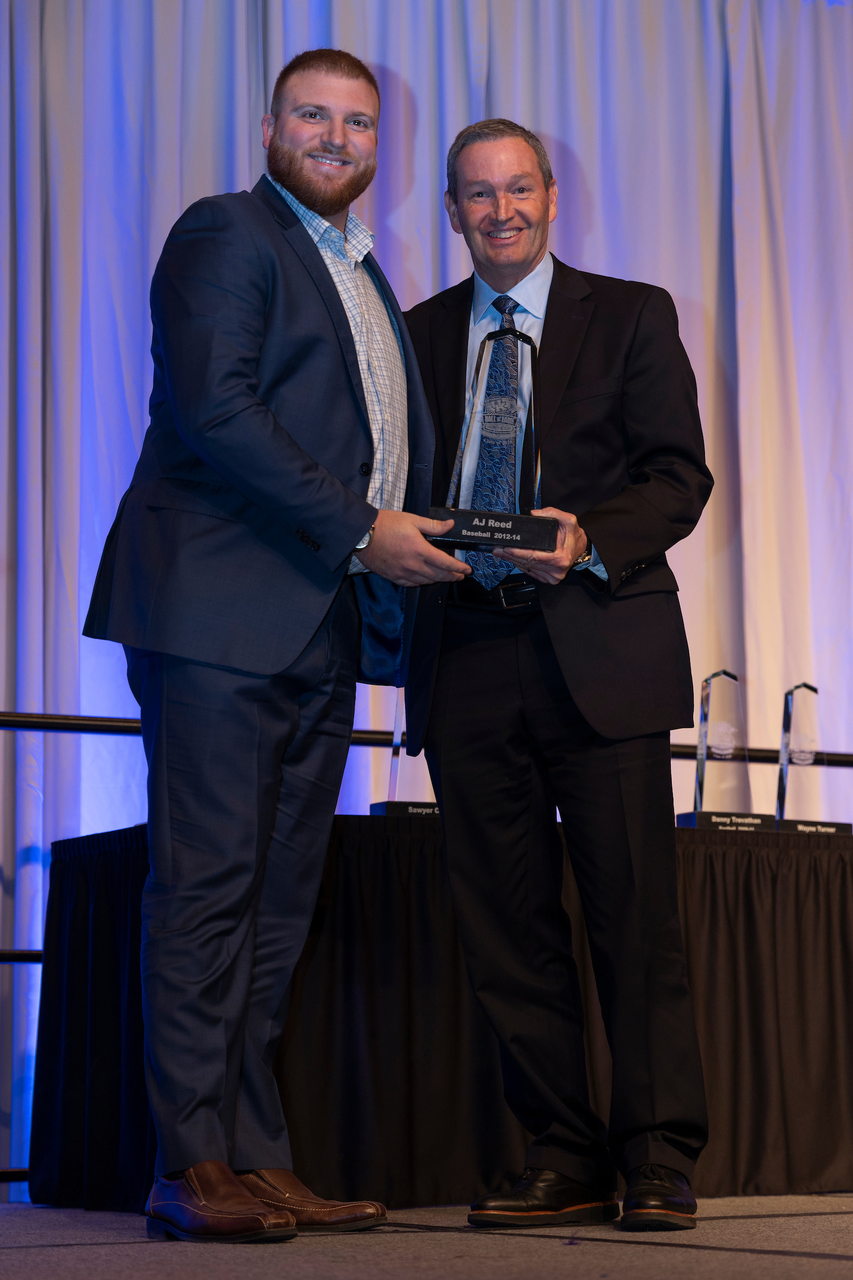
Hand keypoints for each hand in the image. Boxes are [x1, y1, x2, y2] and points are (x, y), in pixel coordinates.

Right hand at [356, 510, 471, 586]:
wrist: (363, 534)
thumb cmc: (386, 524)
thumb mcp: (412, 520)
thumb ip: (433, 526)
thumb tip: (450, 525)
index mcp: (421, 550)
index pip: (446, 563)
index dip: (459, 568)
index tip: (467, 570)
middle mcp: (414, 565)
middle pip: (438, 575)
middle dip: (452, 576)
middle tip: (460, 576)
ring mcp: (403, 573)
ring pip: (426, 581)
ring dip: (438, 580)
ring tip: (445, 577)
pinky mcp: (393, 576)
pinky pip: (411, 584)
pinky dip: (421, 582)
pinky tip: (425, 579)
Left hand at [500, 507, 587, 584]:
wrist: (581, 548)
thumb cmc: (574, 535)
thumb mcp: (568, 520)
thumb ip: (553, 513)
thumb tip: (534, 514)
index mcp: (559, 558)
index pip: (532, 556)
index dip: (516, 552)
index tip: (505, 548)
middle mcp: (556, 571)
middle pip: (527, 564)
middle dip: (510, 556)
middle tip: (497, 549)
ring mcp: (552, 577)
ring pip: (527, 569)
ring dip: (513, 561)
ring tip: (502, 553)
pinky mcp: (549, 579)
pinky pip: (531, 572)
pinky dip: (521, 565)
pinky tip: (513, 558)